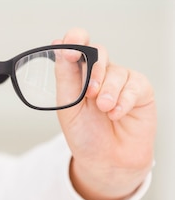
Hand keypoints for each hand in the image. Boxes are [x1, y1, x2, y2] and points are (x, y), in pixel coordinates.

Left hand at [54, 28, 155, 199]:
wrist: (106, 160)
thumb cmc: (84, 133)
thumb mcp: (67, 105)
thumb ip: (65, 75)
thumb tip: (59, 44)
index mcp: (78, 73)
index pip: (77, 44)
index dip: (74, 39)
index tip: (70, 47)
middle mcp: (100, 72)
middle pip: (98, 51)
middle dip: (93, 70)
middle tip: (89, 93)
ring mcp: (121, 80)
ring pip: (115, 71)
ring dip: (107, 92)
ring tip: (103, 110)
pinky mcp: (141, 90)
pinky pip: (134, 85)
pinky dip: (123, 101)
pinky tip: (116, 114)